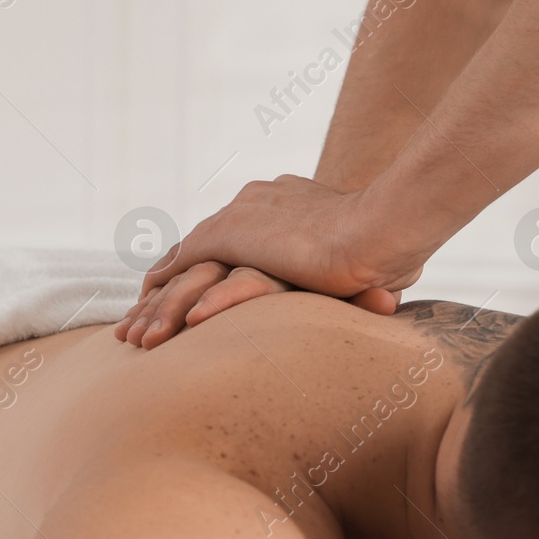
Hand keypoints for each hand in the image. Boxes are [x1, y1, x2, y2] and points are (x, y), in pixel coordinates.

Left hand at [121, 175, 422, 345]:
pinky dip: (168, 291)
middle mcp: (258, 202)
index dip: (210, 274)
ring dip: (161, 302)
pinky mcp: (233, 231)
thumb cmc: (398, 246)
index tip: (193, 304)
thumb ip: (356, 278)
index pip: (236, 241)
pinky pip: (188, 263)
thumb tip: (381, 300)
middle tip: (142, 323)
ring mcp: (244, 214)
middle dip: (169, 289)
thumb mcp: (370, 265)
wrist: (389, 224)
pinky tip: (155, 317)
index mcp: (288, 203)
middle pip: (200, 249)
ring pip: (186, 261)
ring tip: (140, 336)